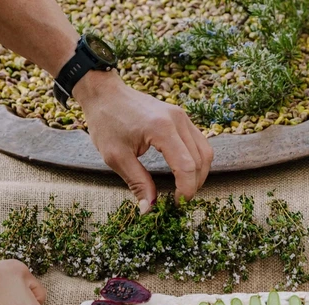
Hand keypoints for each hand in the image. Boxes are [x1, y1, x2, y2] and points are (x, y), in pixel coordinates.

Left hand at [74, 71, 213, 212]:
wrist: (104, 93)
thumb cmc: (106, 122)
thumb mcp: (116, 157)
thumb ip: (137, 183)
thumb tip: (149, 208)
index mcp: (162, 129)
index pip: (186, 166)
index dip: (186, 190)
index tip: (176, 204)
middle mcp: (177, 120)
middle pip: (201, 160)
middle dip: (194, 184)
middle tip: (180, 201)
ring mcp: (181, 116)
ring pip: (205, 150)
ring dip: (199, 173)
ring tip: (184, 188)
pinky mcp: (180, 116)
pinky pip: (198, 141)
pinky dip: (196, 159)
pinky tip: (184, 172)